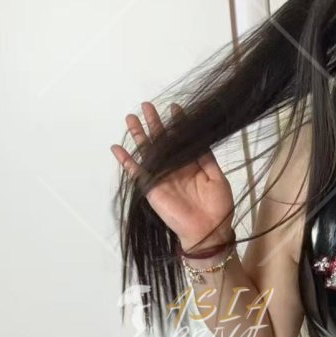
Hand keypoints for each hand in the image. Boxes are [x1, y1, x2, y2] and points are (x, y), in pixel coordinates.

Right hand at [111, 101, 233, 249]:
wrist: (209, 231)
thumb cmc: (218, 207)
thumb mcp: (217, 178)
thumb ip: (207, 159)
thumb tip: (199, 138)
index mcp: (193, 165)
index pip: (183, 140)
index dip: (178, 124)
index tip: (174, 107)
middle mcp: (176, 168)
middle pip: (163, 141)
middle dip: (155, 123)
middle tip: (147, 105)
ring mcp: (162, 177)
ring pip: (148, 152)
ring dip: (139, 135)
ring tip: (131, 118)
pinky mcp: (152, 188)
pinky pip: (136, 172)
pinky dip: (126, 161)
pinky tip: (117, 147)